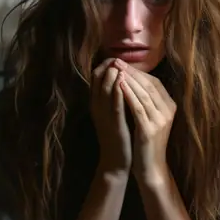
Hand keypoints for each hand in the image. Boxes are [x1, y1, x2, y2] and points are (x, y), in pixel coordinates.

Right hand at [90, 58, 131, 175]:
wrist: (116, 162)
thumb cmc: (118, 138)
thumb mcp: (113, 115)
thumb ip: (114, 98)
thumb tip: (122, 79)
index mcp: (96, 104)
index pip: (96, 77)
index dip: (104, 65)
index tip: (115, 57)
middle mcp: (97, 107)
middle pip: (97, 79)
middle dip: (107, 66)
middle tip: (116, 56)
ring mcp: (104, 115)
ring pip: (104, 89)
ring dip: (111, 75)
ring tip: (118, 63)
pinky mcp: (114, 123)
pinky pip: (114, 104)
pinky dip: (117, 90)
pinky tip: (123, 81)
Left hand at [113, 60, 175, 185]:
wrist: (151, 168)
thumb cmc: (147, 143)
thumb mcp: (151, 119)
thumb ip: (148, 102)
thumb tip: (135, 81)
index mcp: (170, 107)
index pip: (154, 83)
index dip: (139, 72)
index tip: (124, 62)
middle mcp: (168, 111)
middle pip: (149, 85)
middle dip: (132, 72)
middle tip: (118, 60)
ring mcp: (160, 120)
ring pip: (144, 94)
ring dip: (129, 79)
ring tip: (116, 68)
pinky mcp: (150, 129)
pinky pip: (138, 107)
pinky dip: (128, 94)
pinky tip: (119, 85)